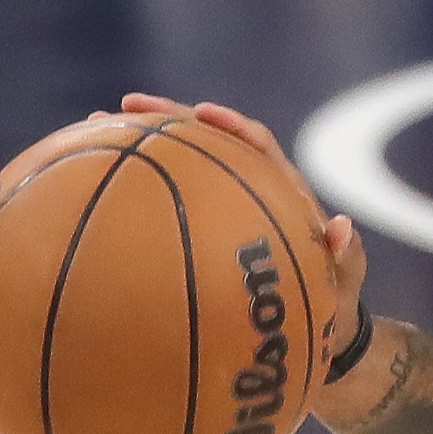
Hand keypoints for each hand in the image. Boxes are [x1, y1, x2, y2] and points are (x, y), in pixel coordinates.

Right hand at [117, 93, 369, 358]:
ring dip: (140, 147)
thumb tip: (341, 226)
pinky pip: (163, 210)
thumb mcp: (343, 283)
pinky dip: (131, 200)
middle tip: (125, 104)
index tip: (205, 114)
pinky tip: (85, 198)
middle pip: (206, 142)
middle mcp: (248, 192)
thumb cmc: (333, 303)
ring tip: (93, 128)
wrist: (317, 328)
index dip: (233, 127)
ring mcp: (220, 212)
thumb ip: (347, 258)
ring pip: (178, 170)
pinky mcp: (200, 235)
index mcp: (283, 192)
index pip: (258, 146)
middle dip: (168, 118)